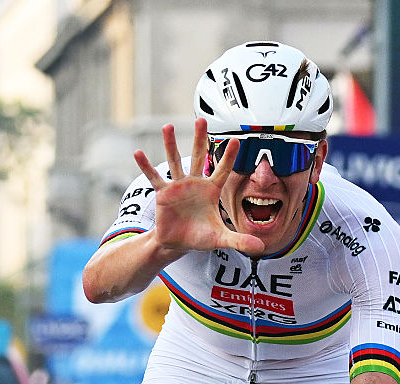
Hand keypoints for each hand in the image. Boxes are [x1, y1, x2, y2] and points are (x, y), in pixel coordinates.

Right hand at [133, 118, 263, 254]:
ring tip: (168, 126)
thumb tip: (261, 247)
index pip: (222, 170)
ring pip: (175, 161)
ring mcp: (178, 186)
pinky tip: (138, 153)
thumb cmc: (201, 237)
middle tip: (201, 119)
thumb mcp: (221, 239)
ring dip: (170, 144)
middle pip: (198, 157)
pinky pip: (154, 178)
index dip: (229, 157)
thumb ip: (240, 240)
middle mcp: (195, 183)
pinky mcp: (163, 194)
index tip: (237, 140)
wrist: (178, 243)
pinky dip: (147, 166)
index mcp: (211, 190)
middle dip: (199, 139)